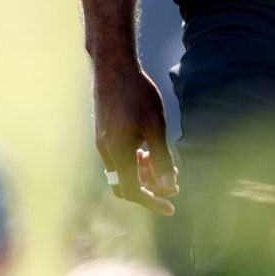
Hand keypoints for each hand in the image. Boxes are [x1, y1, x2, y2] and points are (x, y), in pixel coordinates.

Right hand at [93, 63, 178, 215]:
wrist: (114, 67)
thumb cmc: (138, 95)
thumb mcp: (156, 127)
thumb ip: (162, 159)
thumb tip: (169, 187)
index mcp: (118, 152)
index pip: (133, 191)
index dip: (153, 202)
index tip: (171, 208)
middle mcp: (106, 151)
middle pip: (125, 186)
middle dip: (149, 190)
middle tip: (172, 186)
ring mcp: (102, 142)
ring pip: (122, 172)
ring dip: (143, 174)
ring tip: (166, 166)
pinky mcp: (103, 133)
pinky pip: (117, 159)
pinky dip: (134, 162)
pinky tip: (148, 151)